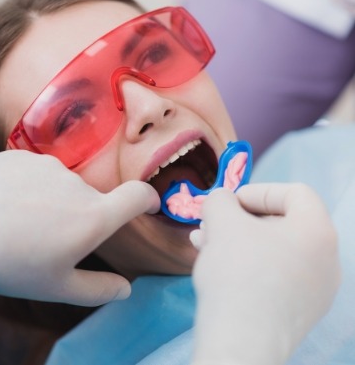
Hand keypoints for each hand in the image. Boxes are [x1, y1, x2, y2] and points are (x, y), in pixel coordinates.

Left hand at [0, 150, 159, 305]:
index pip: (139, 195)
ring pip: (61, 186)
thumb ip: (98, 288)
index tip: (146, 206)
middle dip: (80, 217)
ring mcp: (48, 165)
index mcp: (92, 217)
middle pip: (91, 199)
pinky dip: (28, 188)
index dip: (148, 200)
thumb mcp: (55, 286)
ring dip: (51, 202)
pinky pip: (34, 173)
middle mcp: (77, 184)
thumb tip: (126, 288)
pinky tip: (2, 206)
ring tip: (18, 224)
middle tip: (46, 240)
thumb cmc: (5, 262)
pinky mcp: (21, 155)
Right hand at [190, 183, 340, 364]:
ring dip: (238, 242)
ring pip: (274, 251)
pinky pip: (276, 276)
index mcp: (318, 231)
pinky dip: (248, 266)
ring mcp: (317, 289)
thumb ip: (220, 200)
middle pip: (282, 223)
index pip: (295, 193)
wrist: (242, 340)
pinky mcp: (300, 312)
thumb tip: (221, 200)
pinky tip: (218, 269)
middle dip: (240, 220)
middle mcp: (327, 259)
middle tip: (211, 224)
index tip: (229, 203)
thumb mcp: (222, 221)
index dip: (258, 191)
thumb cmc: (238, 272)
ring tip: (204, 244)